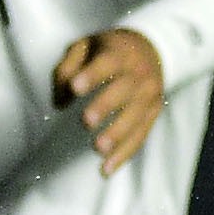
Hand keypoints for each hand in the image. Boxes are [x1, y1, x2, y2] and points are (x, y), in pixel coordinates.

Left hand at [54, 29, 166, 175]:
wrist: (152, 48)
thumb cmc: (108, 50)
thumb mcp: (85, 46)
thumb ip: (66, 68)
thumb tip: (60, 101)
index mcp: (119, 53)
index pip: (108, 62)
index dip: (93, 74)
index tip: (76, 88)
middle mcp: (139, 73)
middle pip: (125, 90)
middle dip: (106, 105)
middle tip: (86, 121)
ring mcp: (149, 94)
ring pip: (136, 116)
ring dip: (118, 134)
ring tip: (98, 149)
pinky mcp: (153, 112)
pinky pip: (141, 135)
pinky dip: (125, 153)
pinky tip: (106, 168)